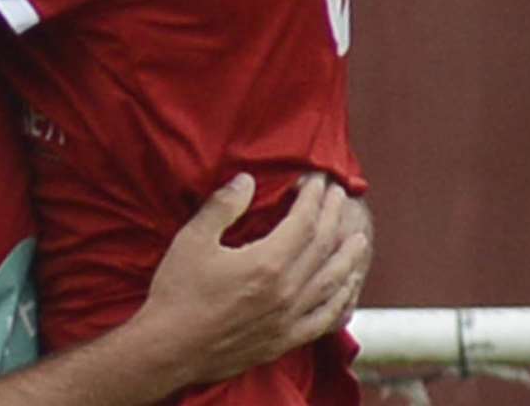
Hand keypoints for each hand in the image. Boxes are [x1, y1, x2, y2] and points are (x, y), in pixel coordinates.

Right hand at [134, 174, 370, 387]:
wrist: (170, 348)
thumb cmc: (178, 291)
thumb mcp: (193, 239)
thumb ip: (223, 206)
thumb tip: (246, 179)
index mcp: (266, 263)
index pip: (303, 222)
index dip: (313, 198)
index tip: (317, 179)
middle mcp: (286, 291)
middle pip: (322, 247)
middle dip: (333, 216)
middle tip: (341, 196)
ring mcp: (289, 319)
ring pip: (331, 283)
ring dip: (348, 257)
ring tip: (359, 238)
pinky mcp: (284, 340)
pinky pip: (324, 320)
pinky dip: (341, 302)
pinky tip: (347, 290)